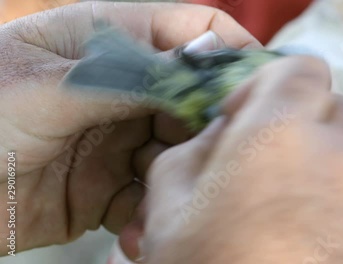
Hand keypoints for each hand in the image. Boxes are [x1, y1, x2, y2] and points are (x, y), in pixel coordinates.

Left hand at [0, 2, 259, 254]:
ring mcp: (118, 138)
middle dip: (208, 126)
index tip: (255, 85)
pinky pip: (150, 197)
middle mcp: (122, 88)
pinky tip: (134, 231)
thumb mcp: (50, 87)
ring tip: (166, 200)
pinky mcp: (108, 186)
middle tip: (213, 155)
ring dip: (180, 177)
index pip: (189, 29)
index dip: (226, 51)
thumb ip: (129, 78)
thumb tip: (200, 63)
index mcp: (107, 42)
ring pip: (178, 152)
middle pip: (193, 97)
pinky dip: (150, 214)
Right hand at [144, 57, 342, 262]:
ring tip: (280, 207)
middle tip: (261, 162)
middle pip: (330, 110)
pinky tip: (304, 236)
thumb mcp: (169, 199)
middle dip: (295, 126)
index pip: (300, 68)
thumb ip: (196, 146)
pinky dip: (336, 202)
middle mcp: (338, 155)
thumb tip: (223, 133)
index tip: (243, 118)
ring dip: (316, 165)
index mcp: (280, 132)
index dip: (269, 85)